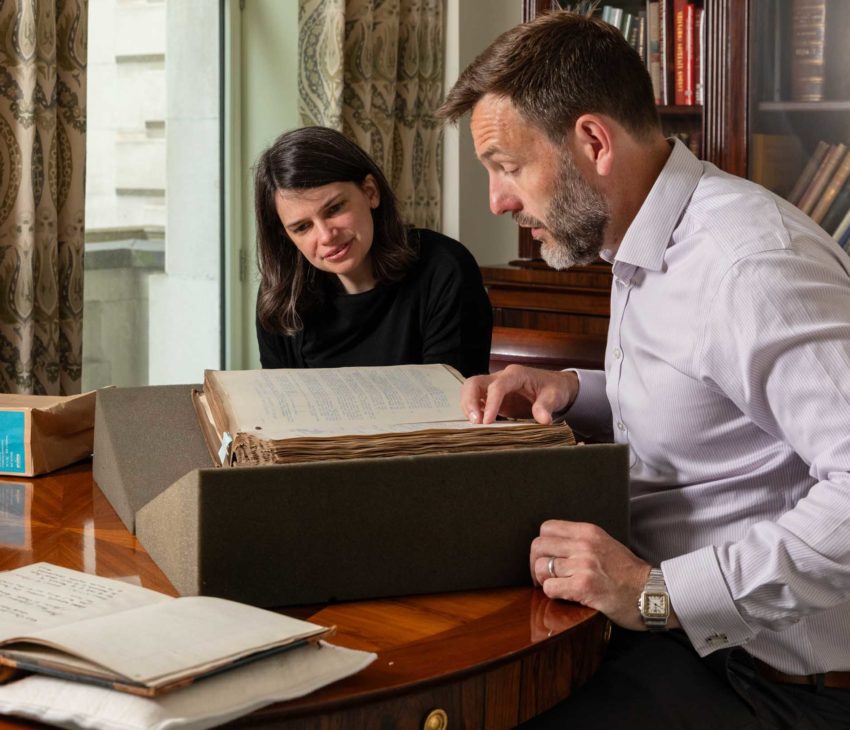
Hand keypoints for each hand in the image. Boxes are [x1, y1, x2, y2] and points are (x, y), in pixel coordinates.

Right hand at [460, 365, 578, 424]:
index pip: (497, 386)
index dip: (490, 404)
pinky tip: (476, 424)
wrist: (555, 387)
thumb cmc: (554, 388)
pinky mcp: (492, 398)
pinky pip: (476, 401)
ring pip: (471, 390)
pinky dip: (472, 411)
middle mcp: (501, 377)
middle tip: (475, 422)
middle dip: (470, 401)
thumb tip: (543, 420)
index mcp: (516, 374)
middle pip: (474, 383)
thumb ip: (546, 406)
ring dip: (468, 407)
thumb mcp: (554, 396)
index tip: (487, 422)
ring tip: (475, 425)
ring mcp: (495, 387)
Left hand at [530, 520, 654, 630]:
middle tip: (543, 576)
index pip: (547, 528)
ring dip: (544, 580)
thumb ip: (582, 541)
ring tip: (555, 586)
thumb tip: (554, 546)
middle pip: (538, 546)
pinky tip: (565, 596)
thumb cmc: (629, 573)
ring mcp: (583, 565)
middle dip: (536, 563)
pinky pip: (550, 587)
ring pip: (541, 568)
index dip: (542, 544)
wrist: (653, 593)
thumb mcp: (606, 544)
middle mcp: (584, 545)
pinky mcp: (584, 587)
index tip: (547, 556)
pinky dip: (552, 594)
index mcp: (588, 532)